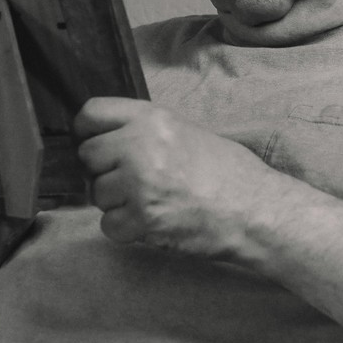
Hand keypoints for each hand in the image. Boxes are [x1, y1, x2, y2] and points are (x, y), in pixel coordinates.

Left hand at [74, 98, 274, 257]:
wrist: (254, 209)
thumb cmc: (228, 172)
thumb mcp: (186, 131)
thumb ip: (145, 130)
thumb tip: (109, 138)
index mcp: (152, 118)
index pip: (91, 113)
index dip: (87, 131)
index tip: (95, 142)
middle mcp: (140, 146)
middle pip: (88, 156)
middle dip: (104, 171)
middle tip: (132, 180)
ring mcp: (138, 183)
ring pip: (96, 194)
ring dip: (117, 203)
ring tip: (151, 201)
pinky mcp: (142, 219)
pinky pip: (108, 225)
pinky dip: (126, 229)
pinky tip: (152, 221)